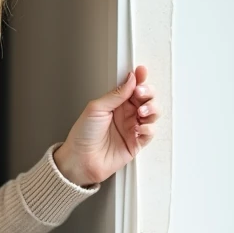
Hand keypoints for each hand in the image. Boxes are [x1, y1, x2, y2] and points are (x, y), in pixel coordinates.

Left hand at [53, 65, 159, 186]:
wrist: (80, 160)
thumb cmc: (82, 136)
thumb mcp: (96, 108)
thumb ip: (116, 94)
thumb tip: (130, 79)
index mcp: (115, 103)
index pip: (132, 87)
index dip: (139, 78)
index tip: (141, 72)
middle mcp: (125, 114)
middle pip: (147, 98)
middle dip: (148, 93)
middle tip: (140, 94)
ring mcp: (132, 128)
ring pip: (153, 113)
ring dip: (151, 109)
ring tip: (140, 113)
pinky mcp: (136, 143)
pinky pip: (150, 132)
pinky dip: (148, 128)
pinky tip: (138, 129)